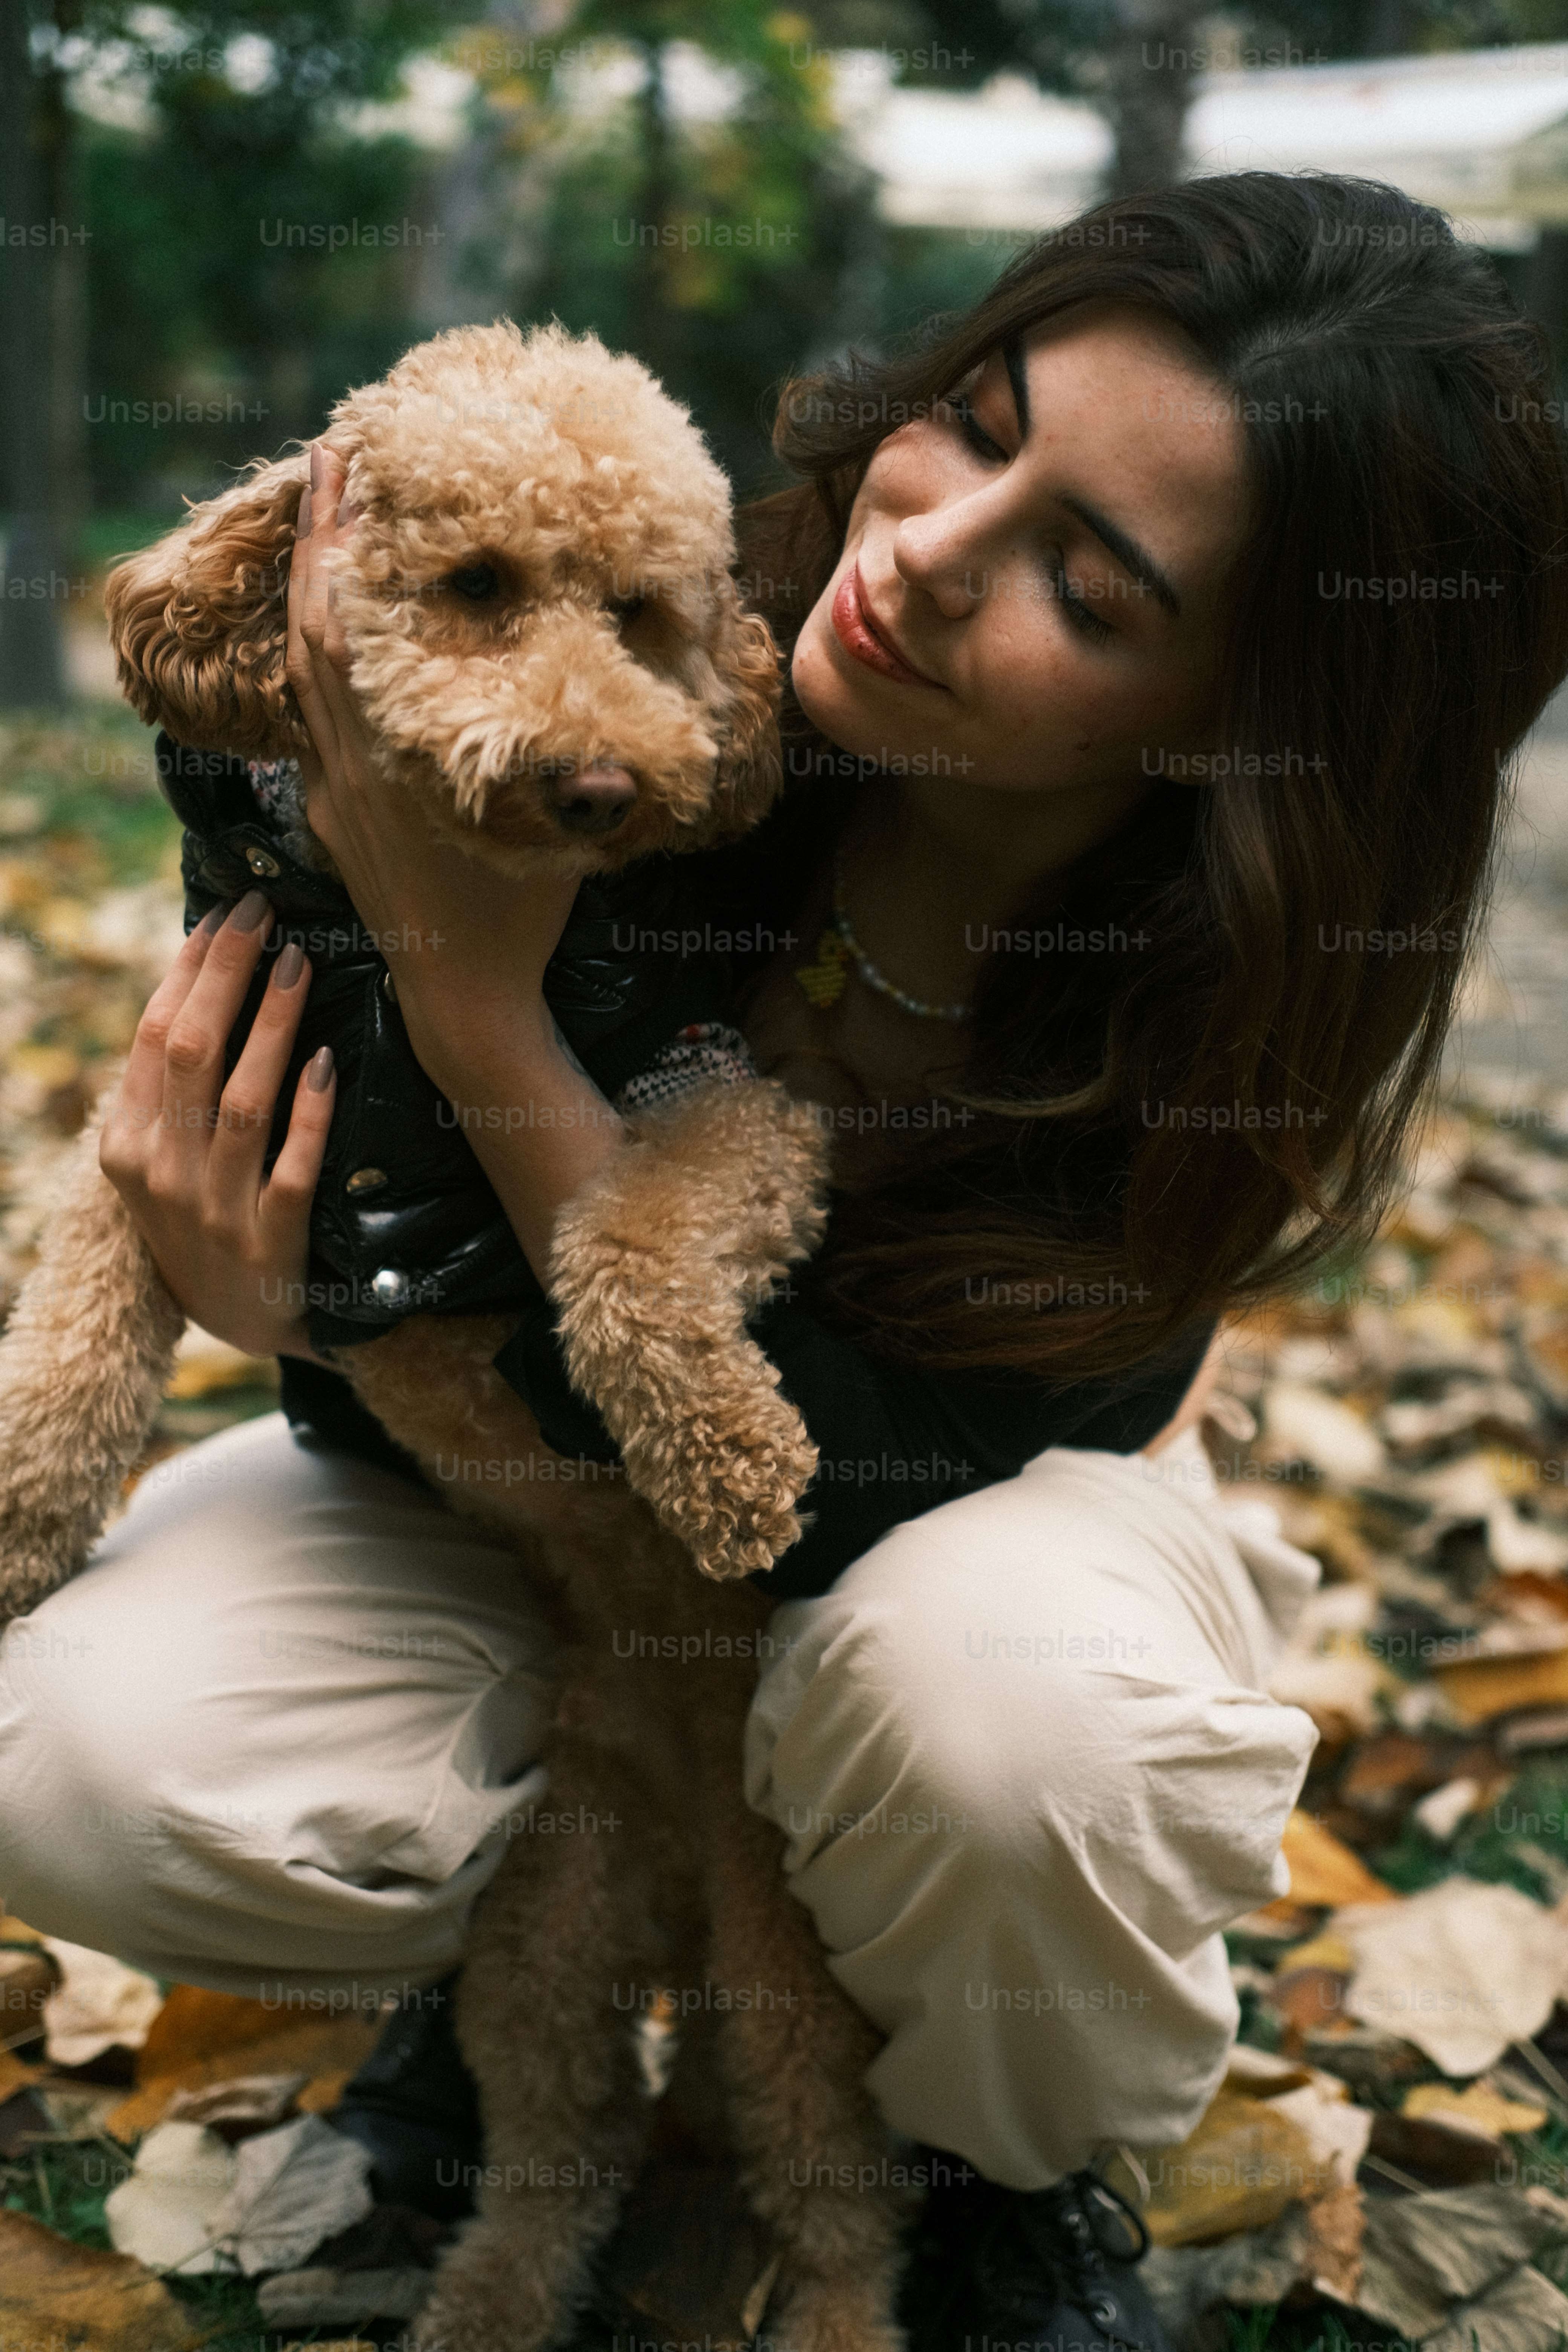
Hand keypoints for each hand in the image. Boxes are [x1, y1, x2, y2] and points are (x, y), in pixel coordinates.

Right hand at [99, 894, 334, 1358]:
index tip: (222, 915)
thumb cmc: (205, 1223)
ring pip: (242, 1102)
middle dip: (226, 976)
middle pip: (192, 1055)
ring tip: (300, 964)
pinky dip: (310, 1113)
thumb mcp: (163, 1163)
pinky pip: (293, 1167)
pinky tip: (327, 1063)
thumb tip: (203, 987)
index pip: (153, 1038)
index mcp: (128, 1148)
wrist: (242, 1322)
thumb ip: (171, 1093)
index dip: (188, 972)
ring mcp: (217, 1210)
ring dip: (272, 1026)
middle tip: (263, 913)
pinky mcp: (273, 1241)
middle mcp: (164, 1175)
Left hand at [285, 441, 580, 1088]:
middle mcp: (344, 767)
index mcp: (389, 758)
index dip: (333, 546)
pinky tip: (350, 639)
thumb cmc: (518, 918)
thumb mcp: (560, 836)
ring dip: (315, 599)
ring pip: (305, 676)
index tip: (341, 471)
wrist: (463, 1001)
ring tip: (336, 532)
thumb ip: (580, 776)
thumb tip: (633, 722)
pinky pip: (317, 724)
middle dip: (316, 543)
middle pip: (307, 632)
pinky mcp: (330, 818)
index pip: (339, 628)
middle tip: (330, 463)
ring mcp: (330, 793)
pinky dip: (324, 666)